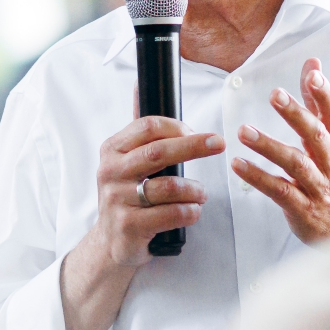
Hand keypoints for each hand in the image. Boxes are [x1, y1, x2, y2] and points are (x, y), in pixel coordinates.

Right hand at [57, 114, 223, 329]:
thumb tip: (140, 85)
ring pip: (168, 187)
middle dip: (194, 145)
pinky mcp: (128, 228)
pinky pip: (170, 215)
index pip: (148, 127)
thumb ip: (139, 128)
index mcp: (112, 150)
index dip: (178, 127)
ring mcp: (117, 201)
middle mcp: (110, 173)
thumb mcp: (127, 160)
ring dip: (194, 189)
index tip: (201, 132)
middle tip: (219, 143)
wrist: (111, 244)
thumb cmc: (127, 197)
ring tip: (201, 193)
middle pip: (159, 152)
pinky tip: (192, 212)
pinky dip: (189, 212)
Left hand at [231, 57, 329, 244]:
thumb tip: (313, 64)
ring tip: (245, 132)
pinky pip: (279, 191)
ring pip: (295, 163)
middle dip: (296, 114)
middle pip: (316, 135)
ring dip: (269, 146)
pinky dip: (258, 177)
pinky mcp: (302, 208)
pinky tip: (239, 165)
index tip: (312, 74)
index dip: (325, 94)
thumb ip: (318, 103)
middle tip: (275, 95)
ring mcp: (317, 187)